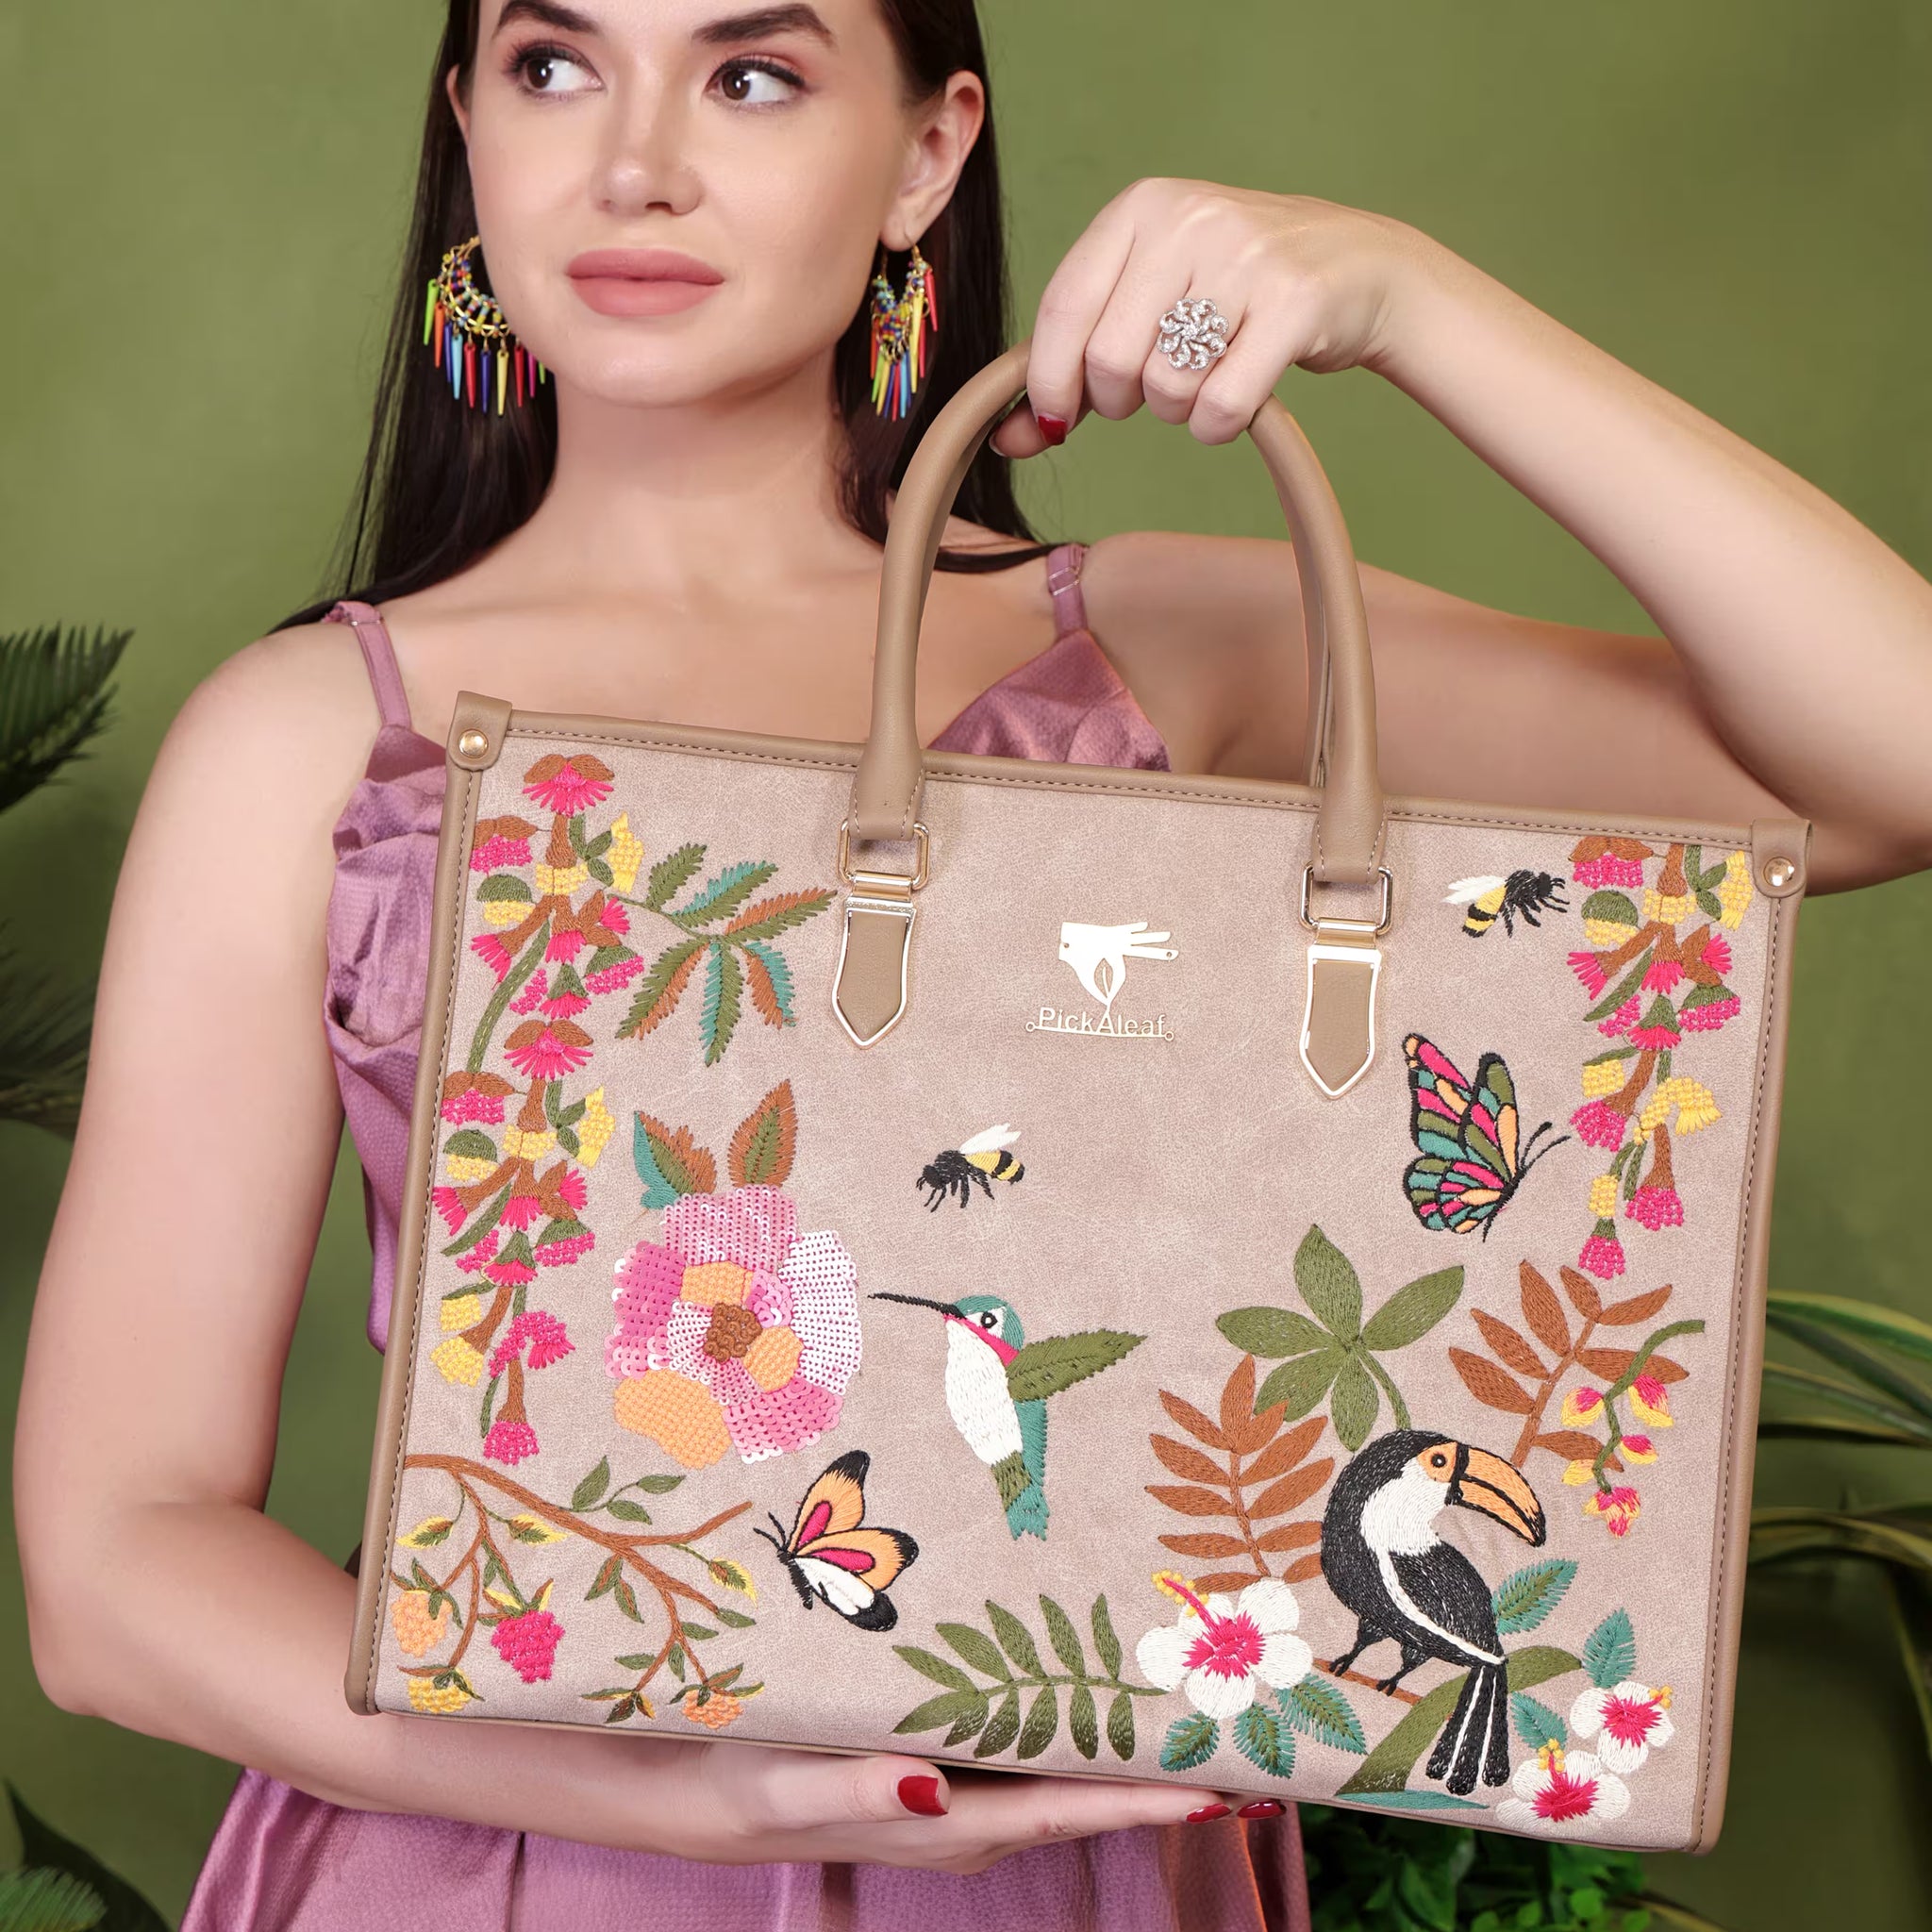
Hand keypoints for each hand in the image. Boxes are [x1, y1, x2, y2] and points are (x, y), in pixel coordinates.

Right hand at [616, 1733, 1263, 1873]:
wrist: (692, 1790)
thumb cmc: (737, 1778)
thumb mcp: (784, 1784)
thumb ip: (854, 1789)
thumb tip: (931, 1788)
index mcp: (949, 1822)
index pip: (1072, 1809)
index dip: (1150, 1798)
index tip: (1225, 1783)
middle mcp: (971, 1814)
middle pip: (1089, 1791)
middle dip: (1166, 1766)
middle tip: (1249, 1725)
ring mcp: (959, 1791)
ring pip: (1066, 1768)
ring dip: (1130, 1743)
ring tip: (1204, 1703)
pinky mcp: (940, 1764)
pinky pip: (1030, 1747)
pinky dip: (1077, 1722)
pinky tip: (1103, 1686)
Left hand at [990, 179, 1422, 455]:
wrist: (1360, 268)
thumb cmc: (1234, 293)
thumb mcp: (1148, 301)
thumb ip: (1074, 366)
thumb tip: (1005, 438)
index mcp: (1141, 207)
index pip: (1064, 308)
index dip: (1050, 381)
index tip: (1057, 418)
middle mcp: (1190, 219)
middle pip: (1110, 359)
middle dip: (1121, 400)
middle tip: (1153, 389)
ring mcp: (1247, 257)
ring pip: (1165, 388)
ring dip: (1177, 412)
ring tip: (1206, 379)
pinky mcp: (1295, 304)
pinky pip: (1220, 407)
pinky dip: (1218, 426)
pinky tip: (1237, 399)